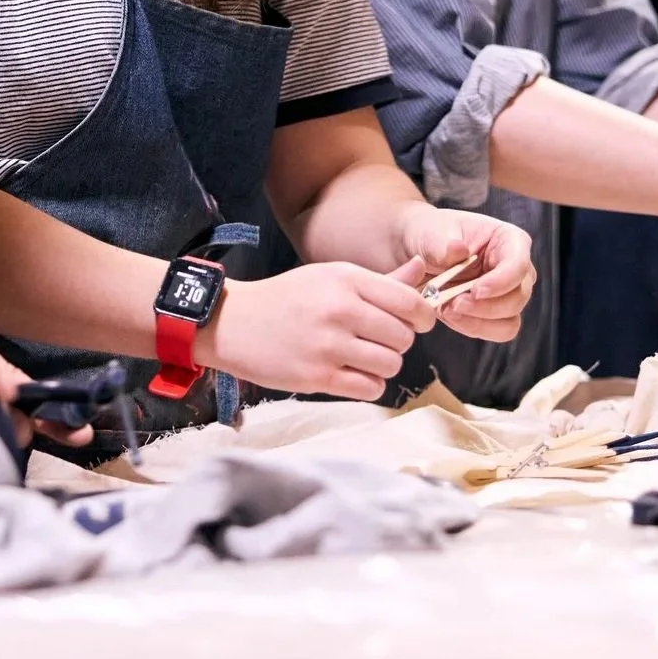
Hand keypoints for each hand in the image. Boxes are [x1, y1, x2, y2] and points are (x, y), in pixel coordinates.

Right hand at [204, 263, 431, 399]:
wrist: (234, 322)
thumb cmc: (288, 298)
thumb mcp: (332, 277)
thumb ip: (381, 281)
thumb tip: (422, 271)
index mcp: (346, 279)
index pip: (410, 303)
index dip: (423, 317)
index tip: (416, 323)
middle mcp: (340, 310)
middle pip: (404, 338)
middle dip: (398, 343)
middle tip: (377, 340)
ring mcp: (328, 345)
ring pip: (392, 365)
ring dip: (383, 365)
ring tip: (362, 357)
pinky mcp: (317, 377)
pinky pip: (370, 388)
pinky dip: (368, 384)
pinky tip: (350, 373)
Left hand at [391, 203, 534, 343]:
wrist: (419, 254)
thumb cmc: (432, 236)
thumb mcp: (431, 234)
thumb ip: (443, 245)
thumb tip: (457, 249)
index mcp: (509, 240)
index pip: (518, 265)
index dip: (501, 282)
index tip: (476, 291)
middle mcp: (515, 269)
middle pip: (517, 297)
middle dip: (486, 307)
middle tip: (454, 304)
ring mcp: (507, 294)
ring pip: (509, 322)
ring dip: (478, 322)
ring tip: (447, 310)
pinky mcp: (494, 314)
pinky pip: (493, 331)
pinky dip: (470, 327)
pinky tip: (448, 314)